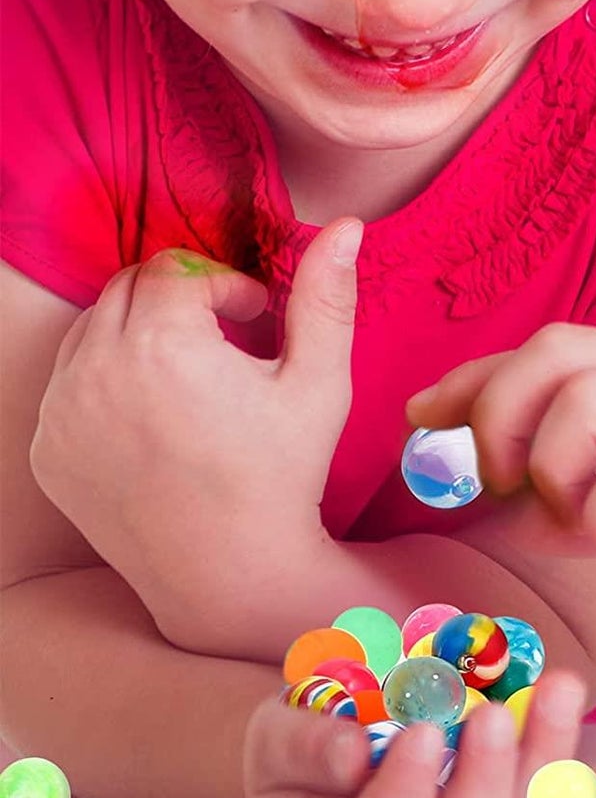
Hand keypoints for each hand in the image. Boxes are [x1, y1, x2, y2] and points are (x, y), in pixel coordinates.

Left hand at [29, 221, 362, 633]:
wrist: (229, 571)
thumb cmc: (284, 473)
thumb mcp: (319, 381)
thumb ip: (325, 297)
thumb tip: (346, 225)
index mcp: (162, 344)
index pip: (179, 266)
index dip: (225, 284)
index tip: (257, 318)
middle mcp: (96, 370)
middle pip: (128, 286)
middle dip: (178, 297)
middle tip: (224, 340)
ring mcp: (62, 412)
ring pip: (92, 328)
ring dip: (139, 333)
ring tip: (192, 377)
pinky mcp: (48, 448)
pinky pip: (70, 383)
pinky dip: (109, 381)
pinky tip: (159, 419)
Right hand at [243, 670, 586, 797]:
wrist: (334, 738)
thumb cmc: (300, 736)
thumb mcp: (279, 731)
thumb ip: (306, 744)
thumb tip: (352, 754)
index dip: (404, 795)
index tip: (424, 731)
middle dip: (485, 782)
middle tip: (497, 713)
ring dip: (546, 768)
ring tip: (558, 689)